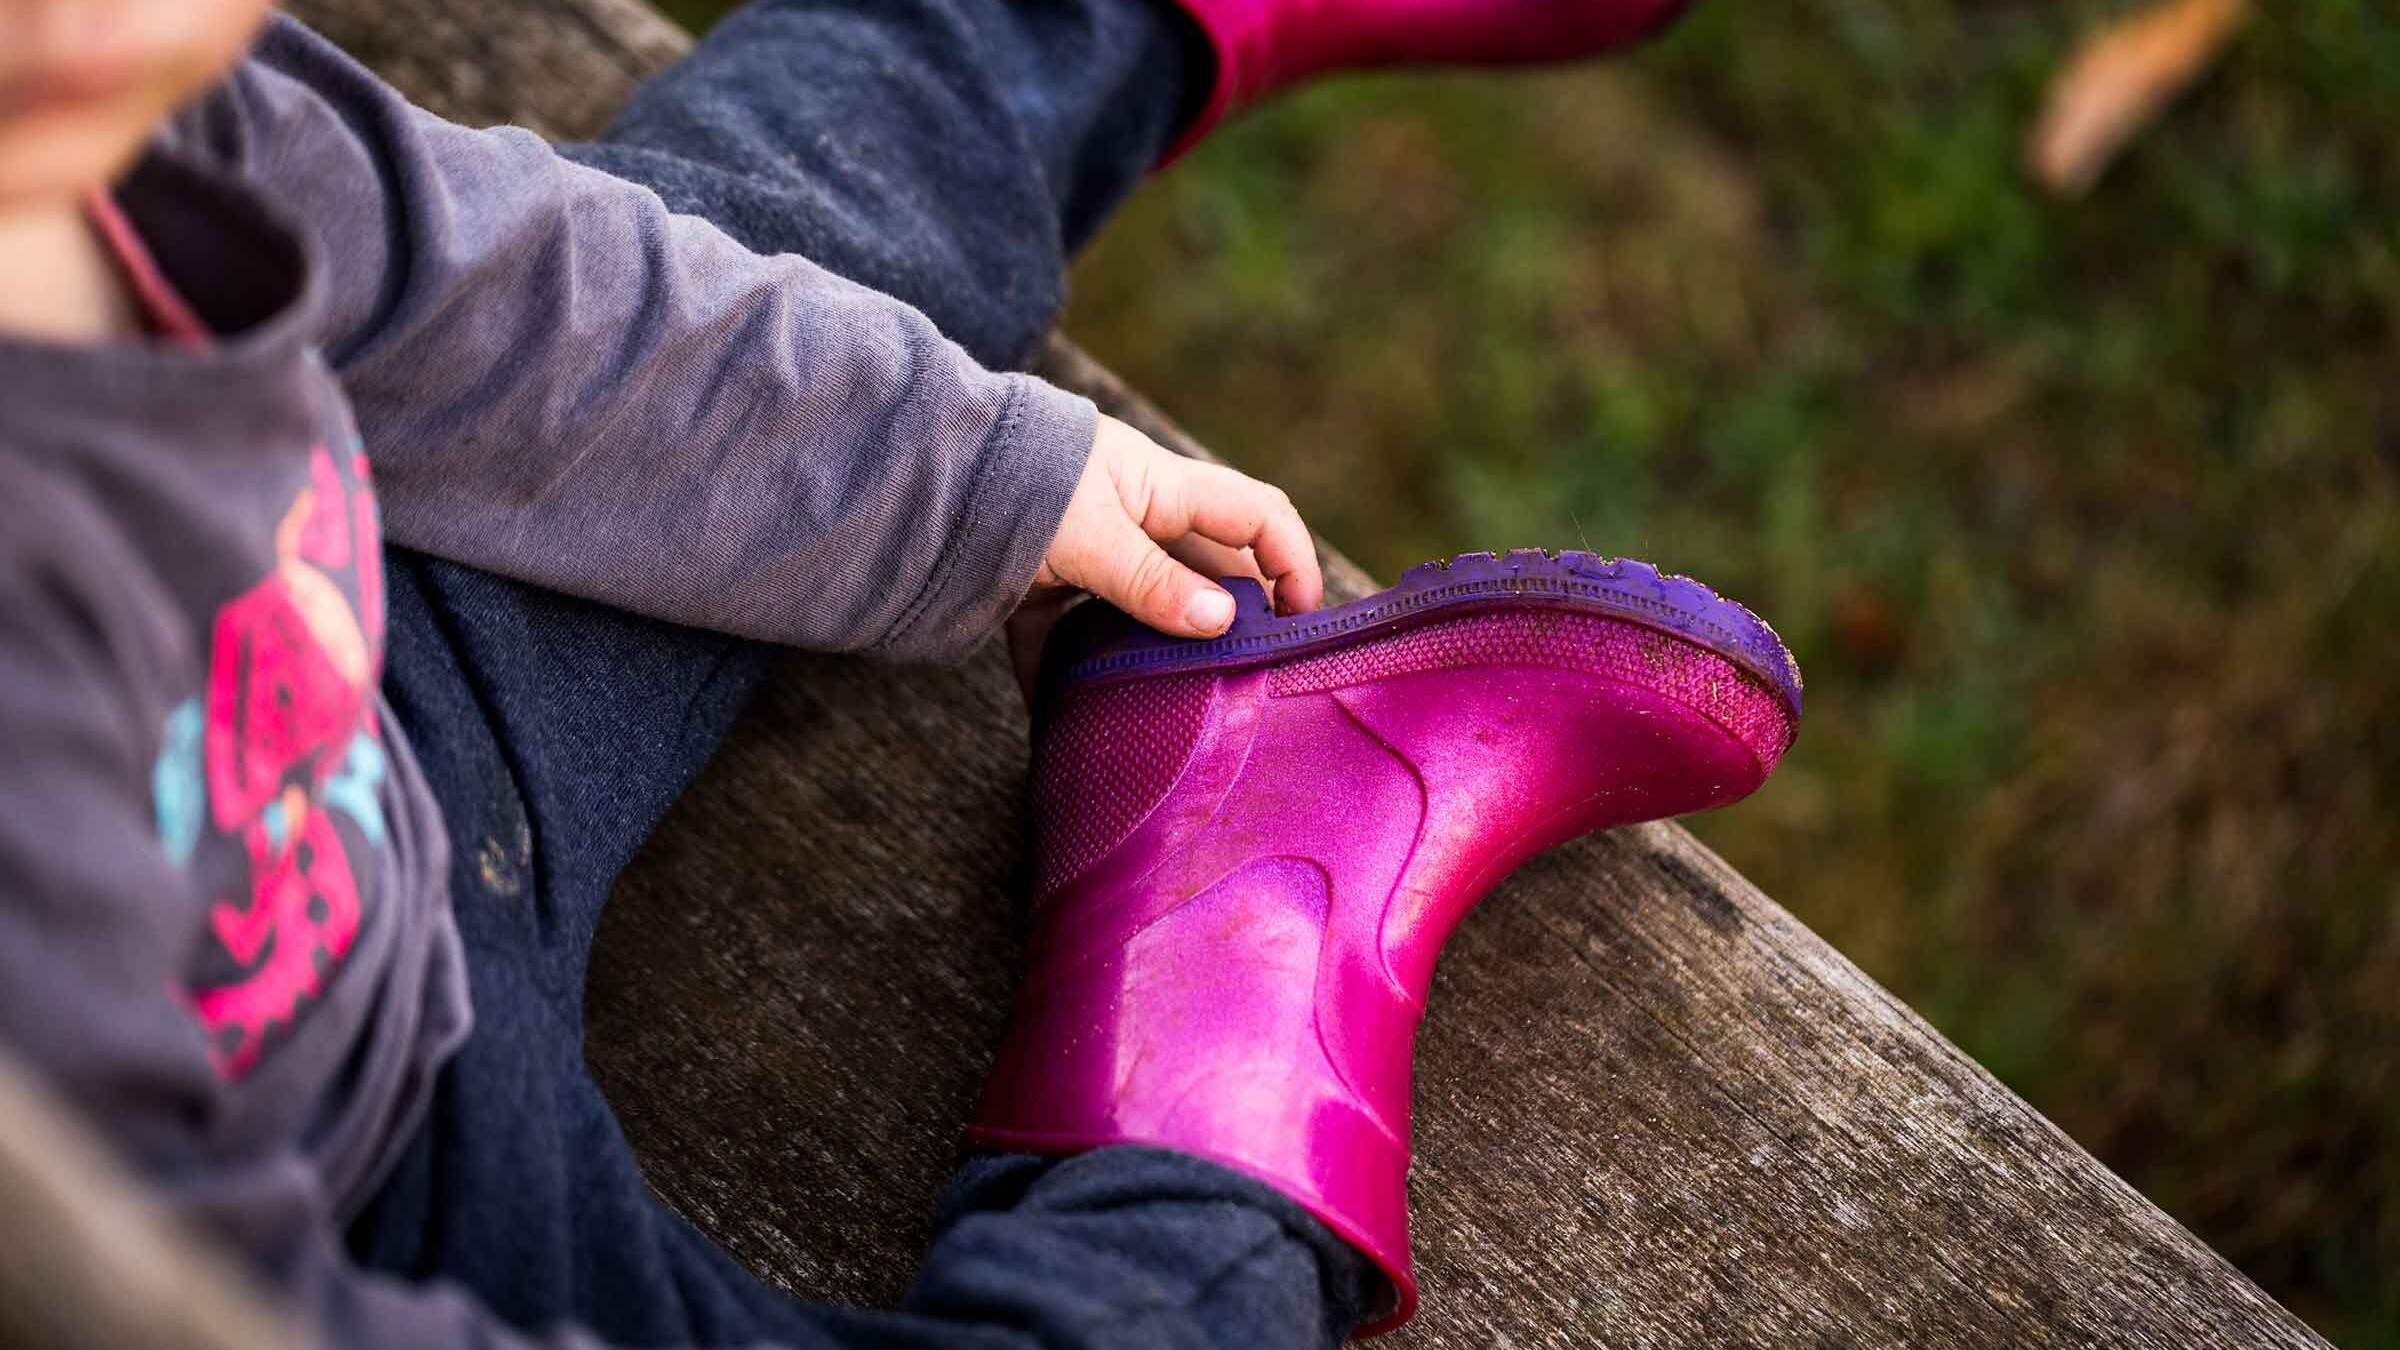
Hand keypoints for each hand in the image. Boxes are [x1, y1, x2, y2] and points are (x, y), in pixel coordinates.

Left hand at [1007, 414, 1322, 702]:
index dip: (1292, 561)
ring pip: (1137, 610)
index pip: (1256, 514)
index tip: (1300, 624)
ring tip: (1168, 709)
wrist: (917, 473)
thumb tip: (1221, 623)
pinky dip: (1063, 675)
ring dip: (1151, 655)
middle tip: (1242, 684)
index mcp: (1160, 487)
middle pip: (1203, 571)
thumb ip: (1152, 582)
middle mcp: (1130, 515)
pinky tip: (1063, 716)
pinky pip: (1060, 637)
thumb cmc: (1014, 482)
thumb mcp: (1092, 533)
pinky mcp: (1031, 585)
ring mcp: (1082, 551)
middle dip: (1227, 623)